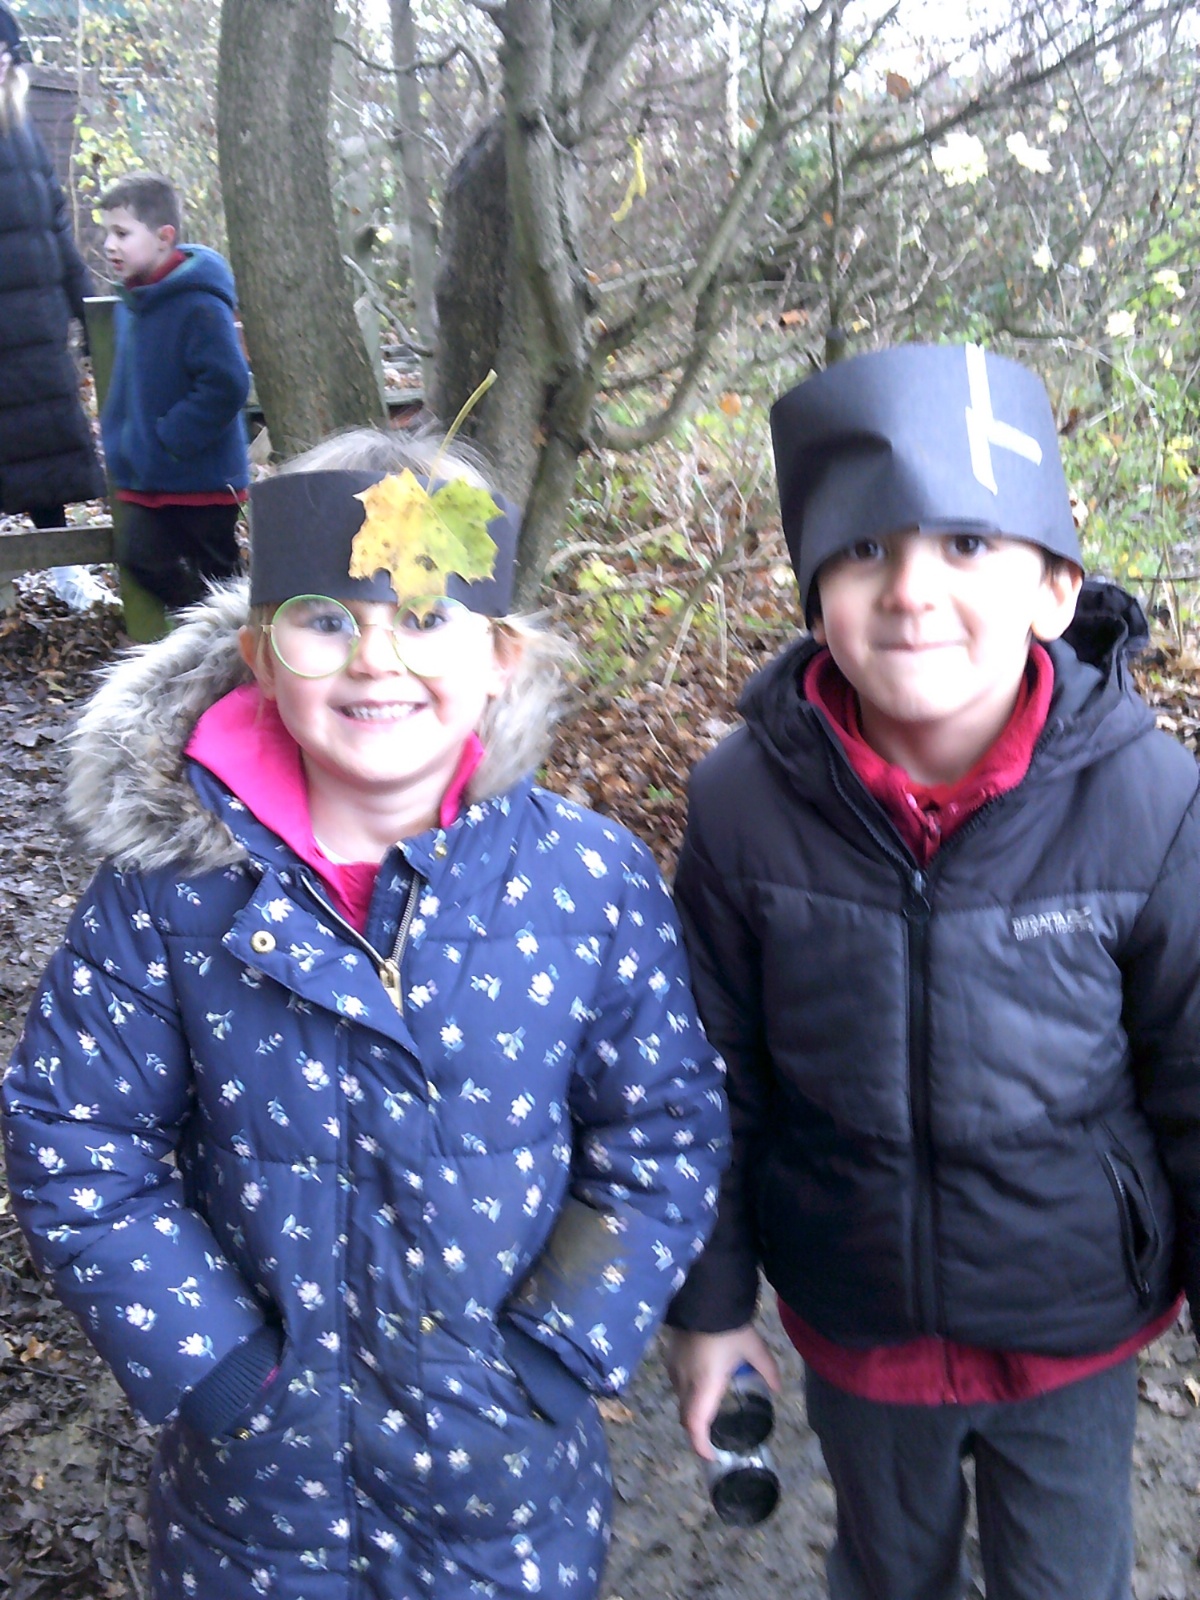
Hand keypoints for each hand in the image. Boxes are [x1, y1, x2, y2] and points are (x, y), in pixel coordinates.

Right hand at [663, 1324, 780, 1459]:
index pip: (696, 1425)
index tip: (712, 1455)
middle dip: (698, 1430)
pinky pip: (677, 1382)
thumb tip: (778, 1389)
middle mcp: (685, 1381)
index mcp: (705, 1385)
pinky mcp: (669, 1355)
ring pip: (680, 1399)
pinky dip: (688, 1391)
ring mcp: (674, 1367)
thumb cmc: (728, 1325)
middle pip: (686, 1416)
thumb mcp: (754, 1347)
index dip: (701, 1445)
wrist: (701, 1293)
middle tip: (715, 1435)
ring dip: (693, 1408)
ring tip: (711, 1406)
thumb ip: (767, 1370)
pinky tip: (702, 1380)